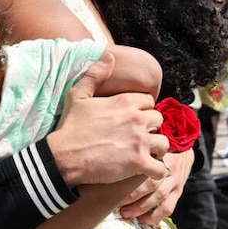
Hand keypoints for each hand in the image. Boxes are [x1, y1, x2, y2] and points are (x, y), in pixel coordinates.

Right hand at [47, 53, 168, 186]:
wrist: (63, 156)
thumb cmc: (70, 127)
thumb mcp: (78, 95)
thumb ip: (95, 74)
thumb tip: (109, 56)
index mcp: (126, 101)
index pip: (149, 103)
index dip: (143, 111)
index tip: (135, 121)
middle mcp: (137, 119)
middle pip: (158, 121)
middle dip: (151, 129)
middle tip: (140, 138)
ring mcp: (140, 141)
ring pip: (164, 143)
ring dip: (157, 149)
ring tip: (147, 154)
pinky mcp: (139, 163)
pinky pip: (160, 168)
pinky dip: (157, 171)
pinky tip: (150, 172)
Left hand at [117, 148, 193, 224]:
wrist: (185, 148)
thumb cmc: (160, 146)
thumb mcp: (151, 142)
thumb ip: (139, 148)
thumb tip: (116, 150)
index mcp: (161, 156)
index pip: (147, 168)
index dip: (131, 178)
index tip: (115, 184)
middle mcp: (169, 170)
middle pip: (151, 184)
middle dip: (132, 197)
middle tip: (117, 204)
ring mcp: (175, 182)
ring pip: (159, 197)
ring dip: (141, 208)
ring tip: (125, 213)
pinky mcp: (178, 192)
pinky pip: (168, 208)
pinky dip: (155, 217)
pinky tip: (142, 220)